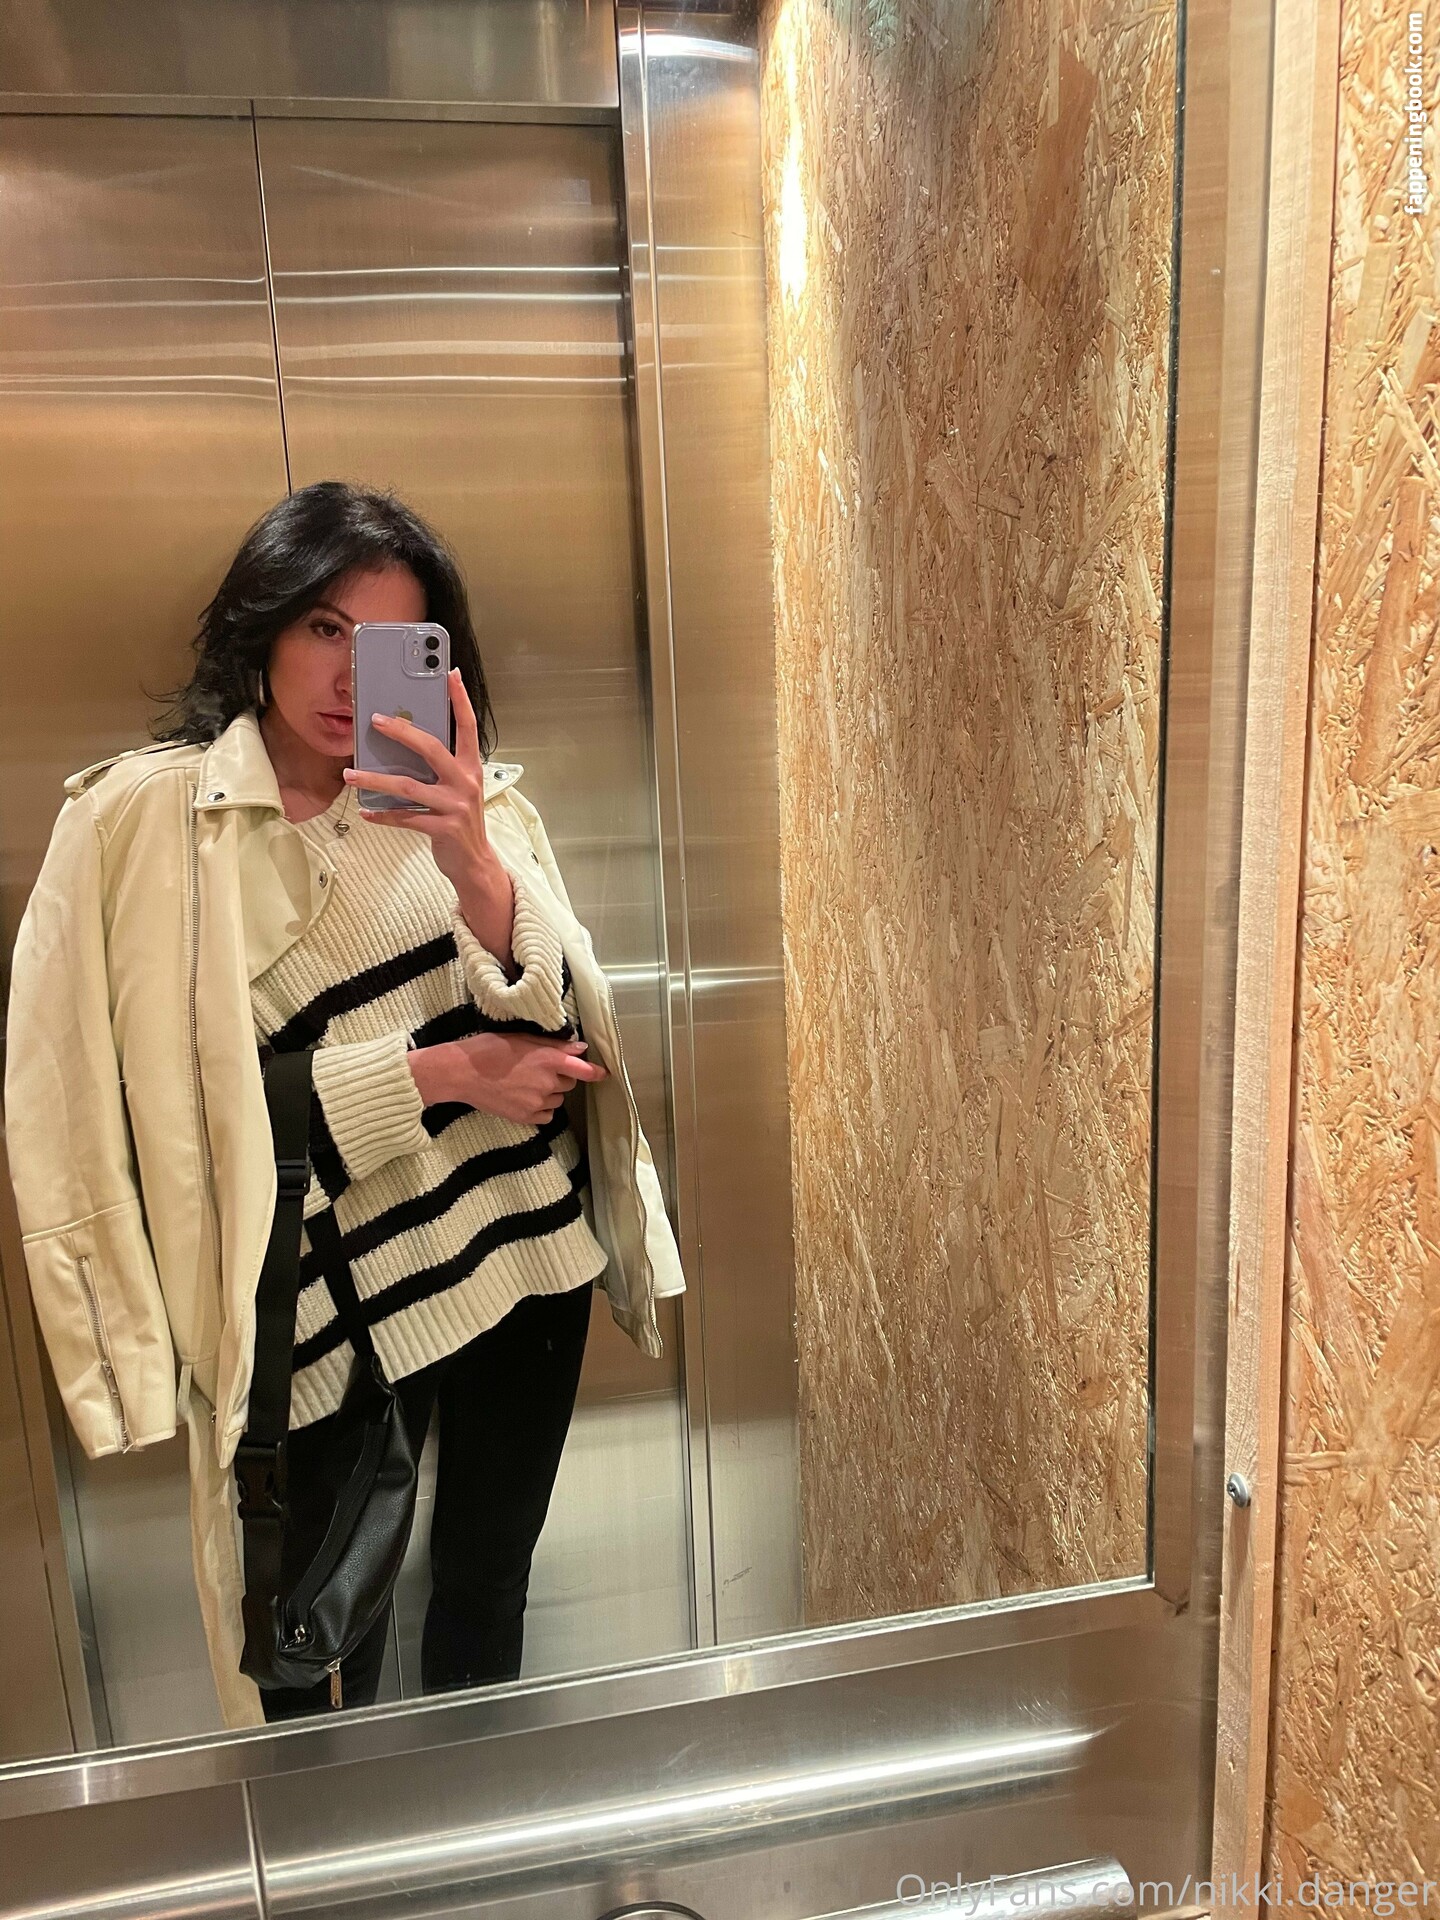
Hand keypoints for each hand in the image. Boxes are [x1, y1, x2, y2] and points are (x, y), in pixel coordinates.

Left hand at [343, 669, 498, 902]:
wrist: (475, 863)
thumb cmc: (460, 820)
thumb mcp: (458, 788)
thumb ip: (439, 767)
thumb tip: (404, 744)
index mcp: (471, 767)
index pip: (467, 727)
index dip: (460, 700)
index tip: (450, 674)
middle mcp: (466, 782)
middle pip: (431, 748)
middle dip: (401, 731)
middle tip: (374, 720)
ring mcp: (455, 806)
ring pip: (408, 786)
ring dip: (375, 779)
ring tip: (350, 774)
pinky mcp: (442, 829)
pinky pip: (405, 818)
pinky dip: (382, 815)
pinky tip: (365, 811)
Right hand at [409, 1032, 607, 1127]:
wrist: (461, 1073)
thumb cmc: (488, 1049)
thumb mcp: (522, 1038)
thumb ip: (554, 1045)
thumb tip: (580, 1047)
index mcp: (547, 1059)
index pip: (582, 1069)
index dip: (595, 1072)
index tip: (604, 1074)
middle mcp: (546, 1082)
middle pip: (569, 1084)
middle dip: (561, 1077)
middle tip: (538, 1069)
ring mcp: (536, 1102)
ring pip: (557, 1100)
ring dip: (550, 1093)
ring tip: (526, 1083)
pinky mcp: (525, 1117)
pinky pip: (546, 1115)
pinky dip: (541, 1108)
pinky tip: (523, 1098)